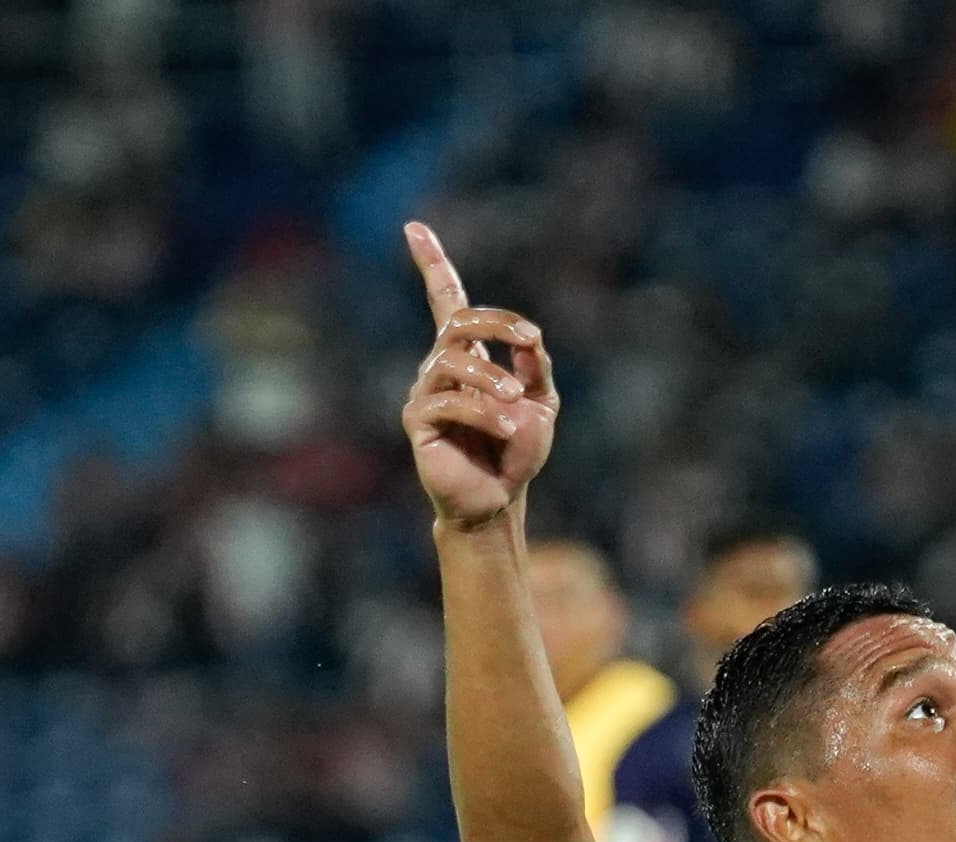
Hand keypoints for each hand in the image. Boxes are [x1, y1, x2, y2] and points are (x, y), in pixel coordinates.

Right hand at [400, 222, 556, 531]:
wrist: (499, 499)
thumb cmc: (517, 450)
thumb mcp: (542, 401)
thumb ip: (535, 366)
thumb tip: (527, 338)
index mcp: (468, 352)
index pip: (445, 298)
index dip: (431, 262)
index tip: (413, 227)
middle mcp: (440, 365)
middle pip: (458, 319)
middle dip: (497, 322)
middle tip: (529, 340)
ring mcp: (426, 391)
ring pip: (454, 360)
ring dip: (493, 377)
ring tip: (516, 404)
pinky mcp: (419, 421)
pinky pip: (449, 401)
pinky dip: (485, 413)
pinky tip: (507, 431)